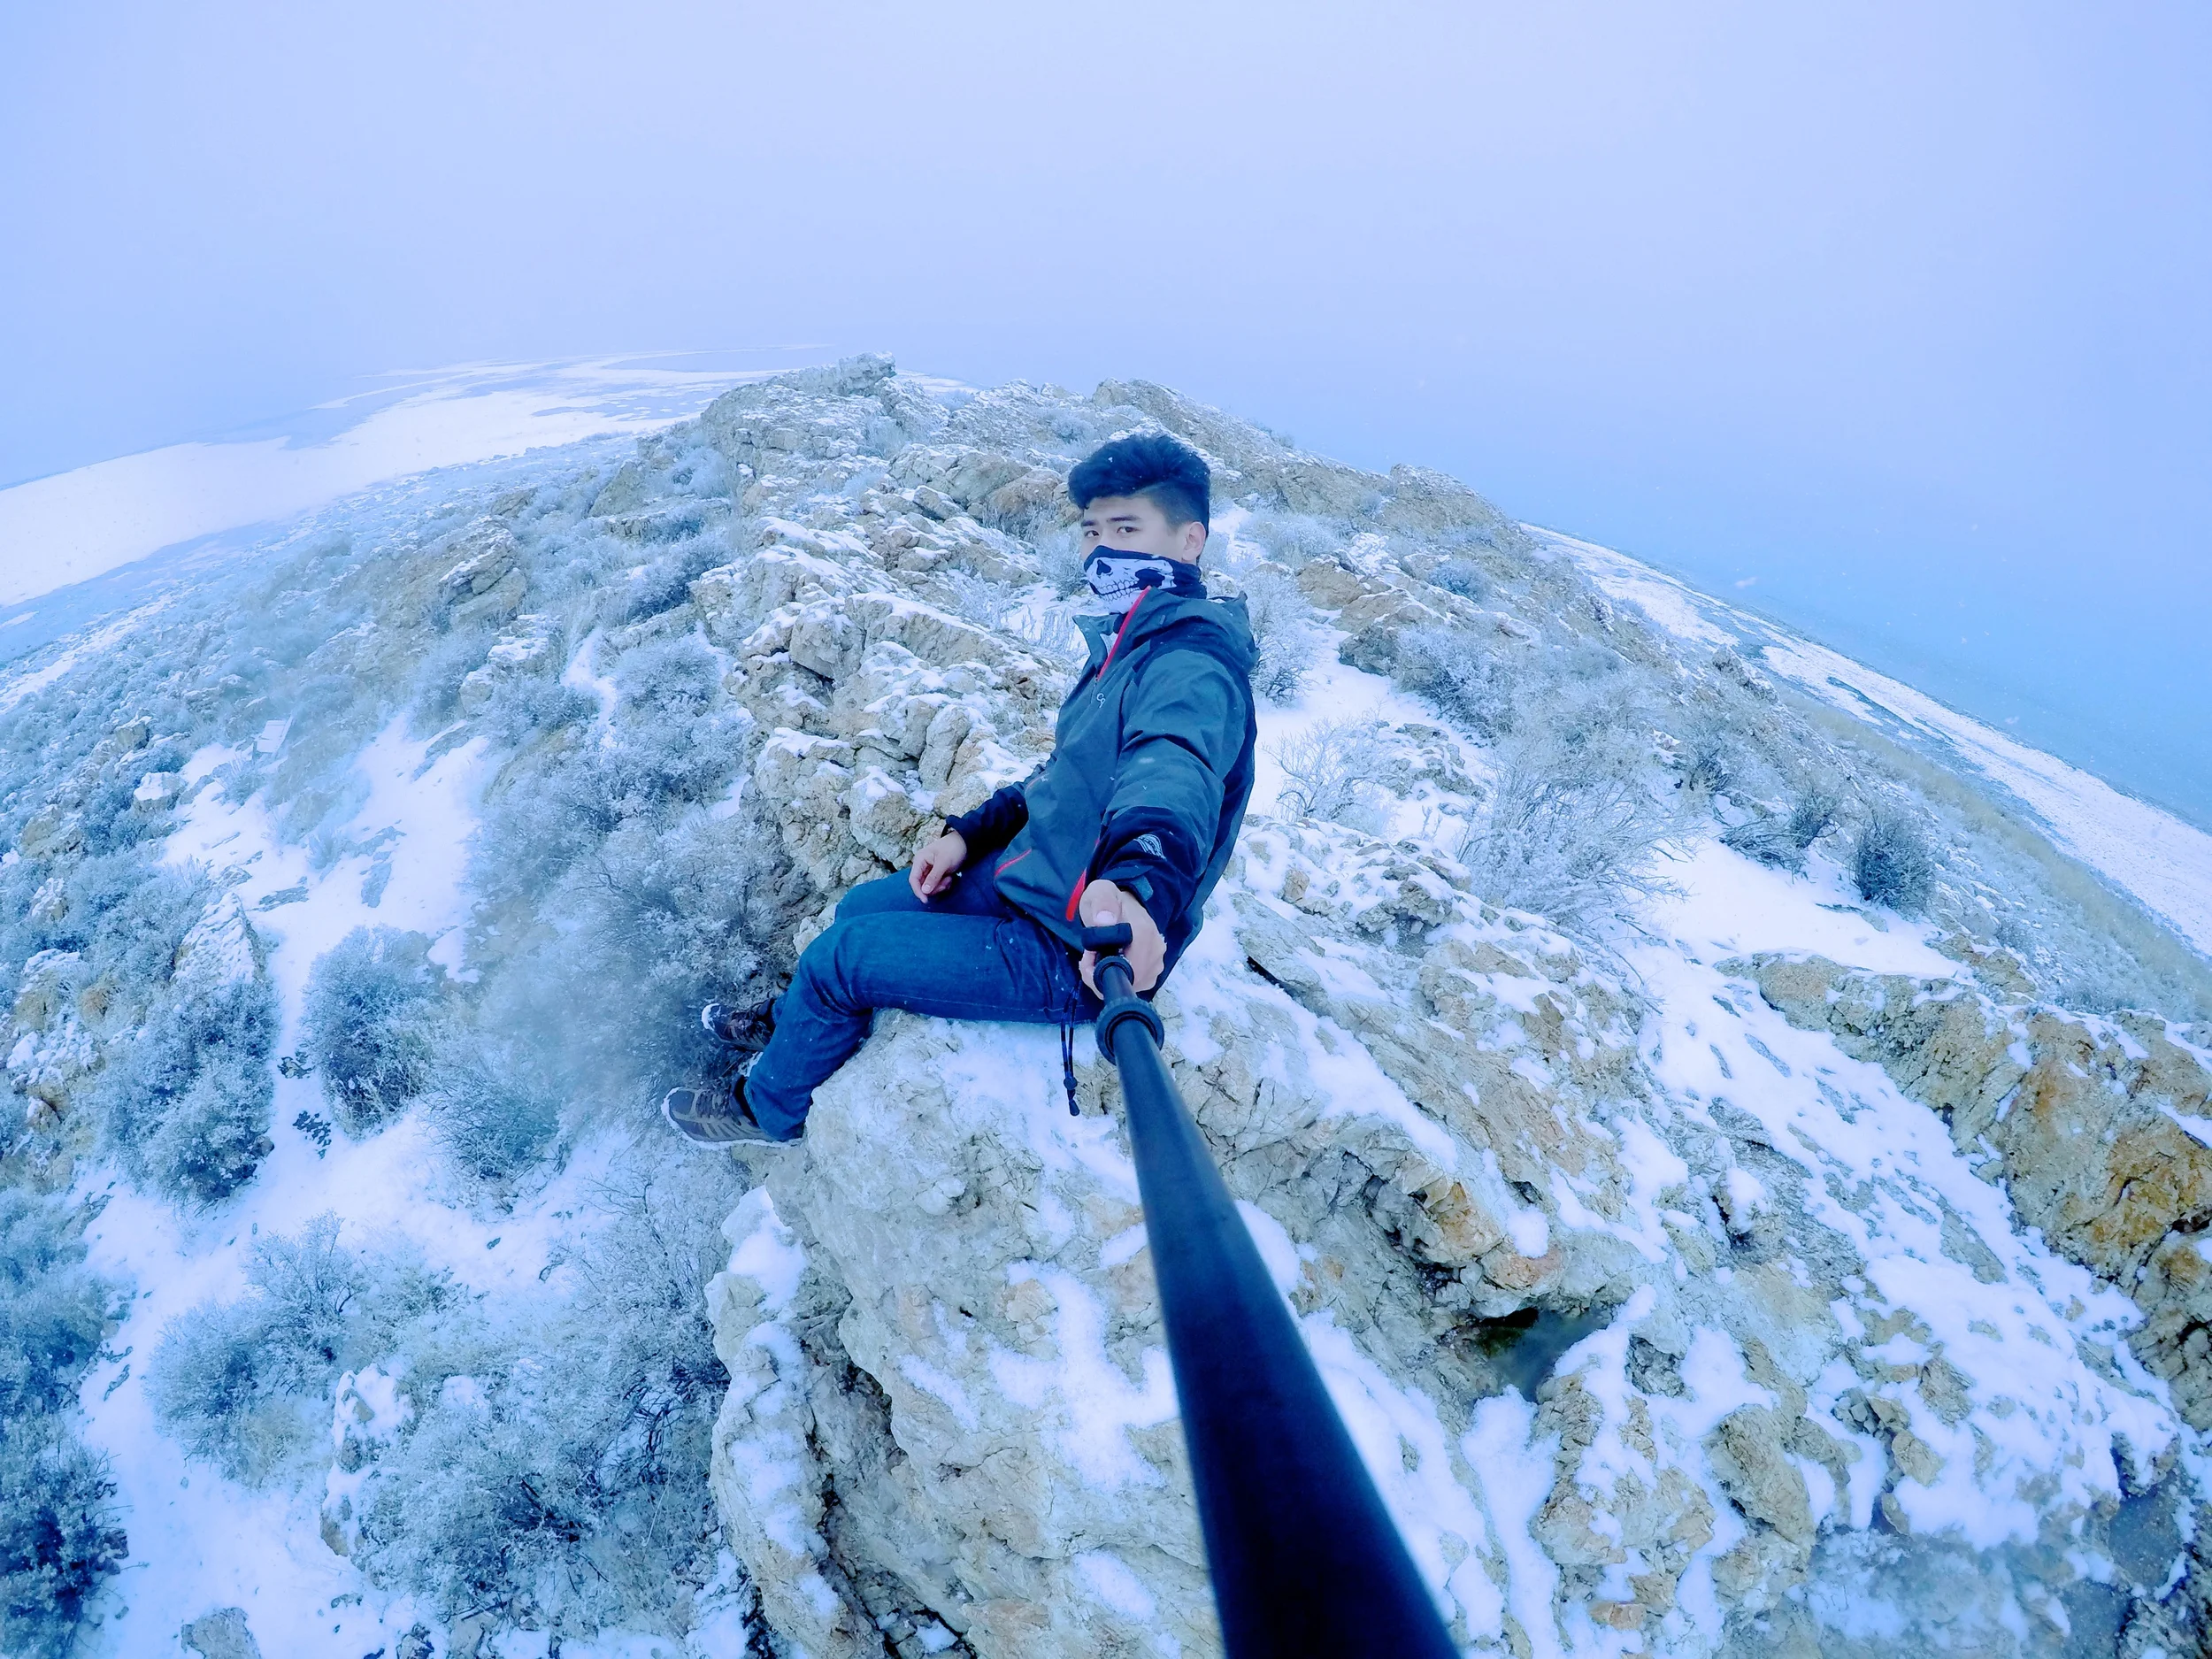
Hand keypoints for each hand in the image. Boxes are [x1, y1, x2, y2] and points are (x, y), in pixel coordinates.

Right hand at [910, 830, 967, 899]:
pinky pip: (937, 884)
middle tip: (945, 883)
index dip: (918, 891)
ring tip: (949, 878)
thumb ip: (933, 877)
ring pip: (930, 886)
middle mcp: (922, 866)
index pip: (913, 879)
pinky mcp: (937, 873)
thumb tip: (924, 891)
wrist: (966, 842)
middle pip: (922, 885)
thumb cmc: (953, 848)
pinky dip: (944, 884)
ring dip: (940, 886)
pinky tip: (950, 877)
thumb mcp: (944, 863)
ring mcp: (930, 870)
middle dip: (934, 887)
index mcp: (920, 860)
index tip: (926, 900)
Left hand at [1078, 879, 1163, 994]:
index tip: (1088, 955)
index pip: (1127, 969)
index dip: (1102, 970)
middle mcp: (1156, 951)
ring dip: (1107, 978)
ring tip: (1096, 957)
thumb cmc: (1109, 900)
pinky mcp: (1153, 971)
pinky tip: (1108, 963)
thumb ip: (1103, 904)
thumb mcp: (1101, 893)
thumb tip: (1104, 921)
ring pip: (1130, 986)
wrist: (1123, 904)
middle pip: (1128, 981)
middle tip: (1088, 956)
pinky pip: (1134, 985)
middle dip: (1101, 976)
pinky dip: (1117, 979)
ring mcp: (1156, 963)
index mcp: (1144, 933)